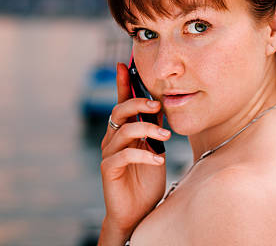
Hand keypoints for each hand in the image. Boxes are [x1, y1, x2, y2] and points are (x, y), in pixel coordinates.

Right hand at [99, 62, 169, 239]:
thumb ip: (152, 129)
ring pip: (124, 130)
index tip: (124, 65)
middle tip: (157, 104)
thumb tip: (160, 106)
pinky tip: (158, 159)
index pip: (121, 102)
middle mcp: (112, 138)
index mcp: (123, 131)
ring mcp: (109, 153)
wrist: (137, 211)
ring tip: (166, 137)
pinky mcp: (109, 169)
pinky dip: (143, 153)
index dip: (121, 83)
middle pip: (119, 111)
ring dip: (147, 129)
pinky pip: (124, 154)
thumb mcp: (154, 149)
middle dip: (138, 103)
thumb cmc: (146, 180)